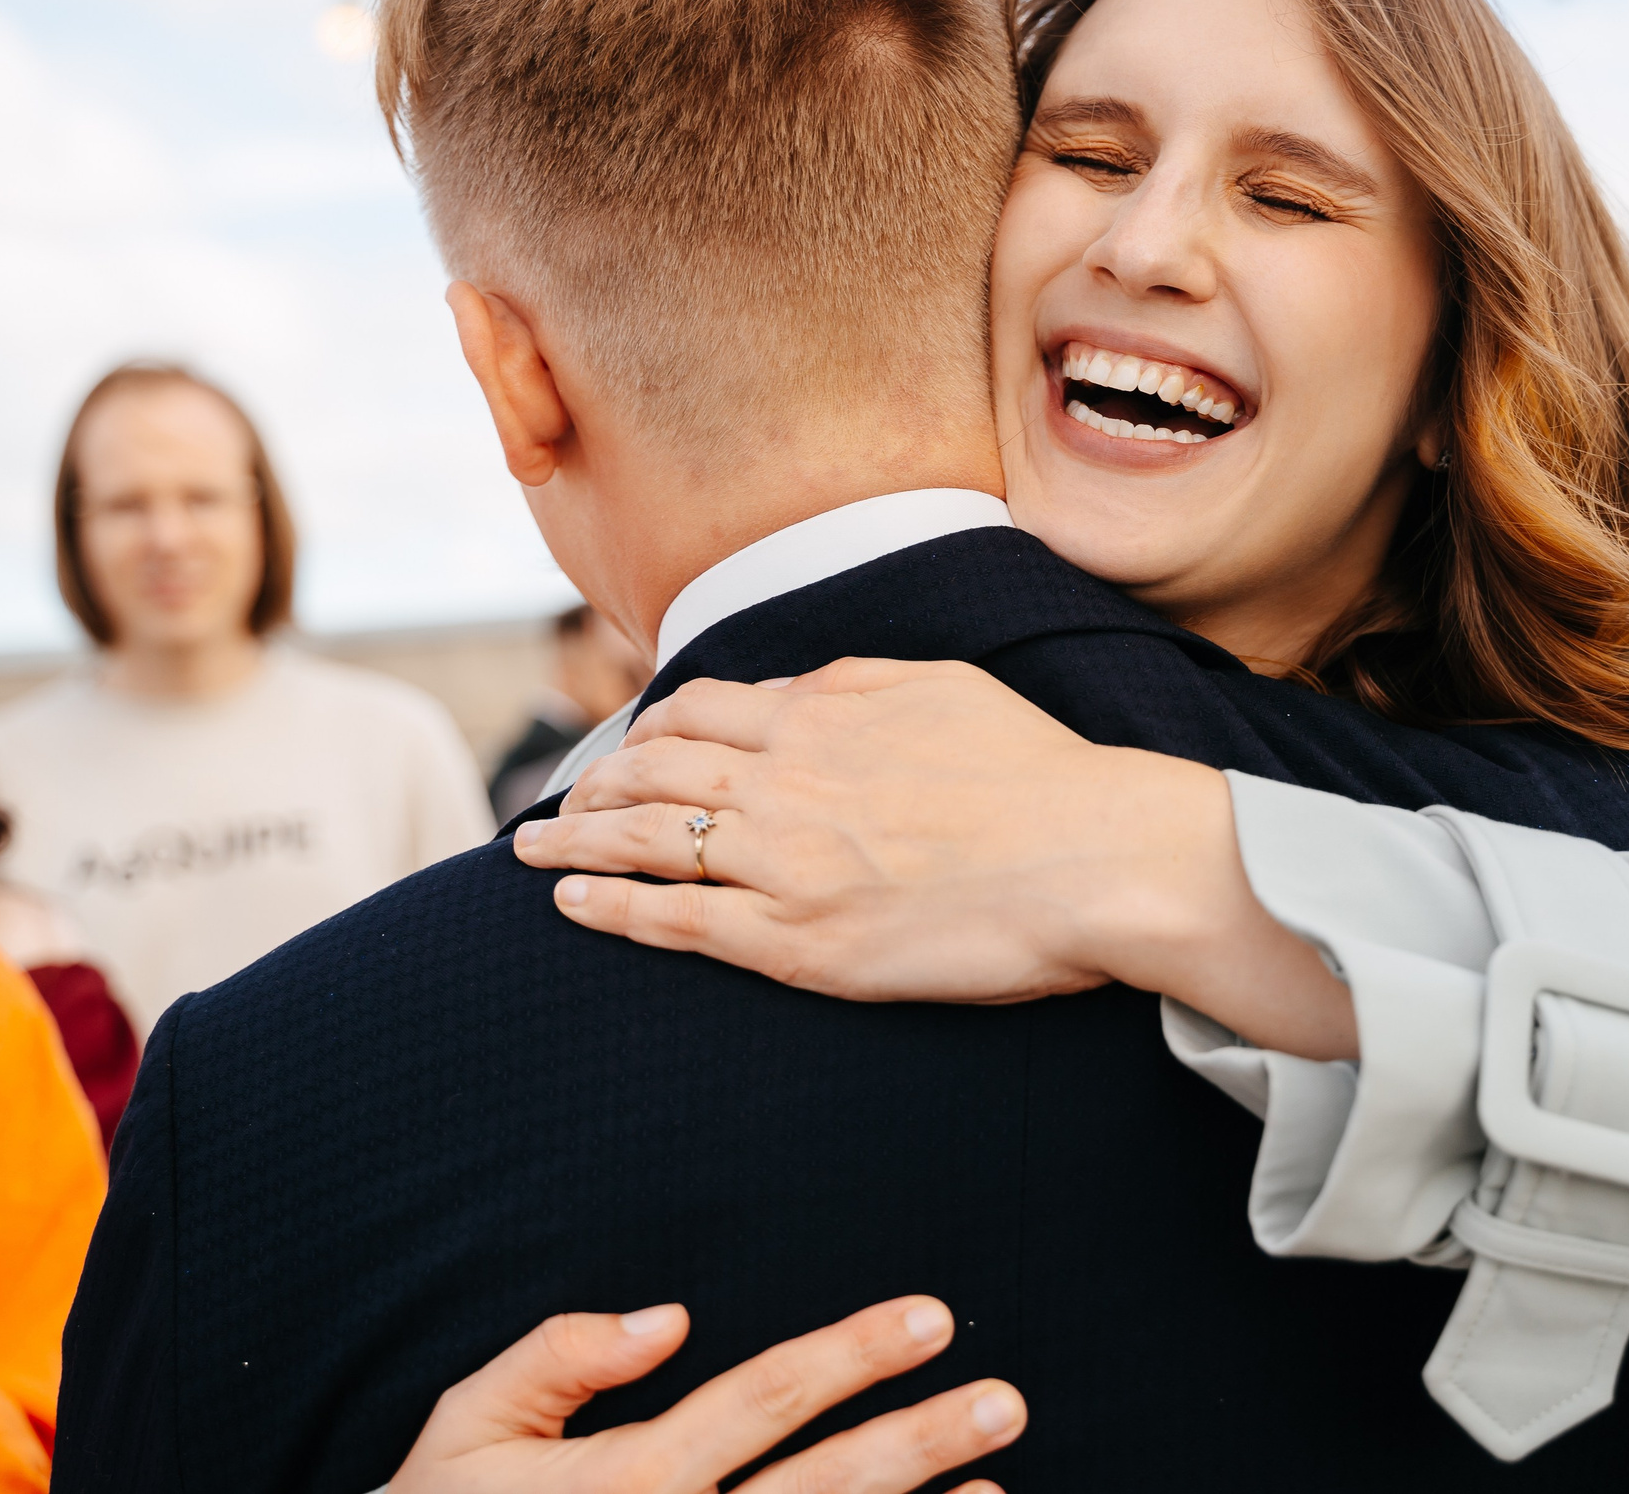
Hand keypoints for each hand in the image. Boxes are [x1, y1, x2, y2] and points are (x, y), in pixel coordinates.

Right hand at [390, 1293, 1022, 1493]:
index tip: (933, 1318)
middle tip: (1007, 1398)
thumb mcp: (465, 1430)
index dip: (851, 1355)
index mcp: (626, 1478)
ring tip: (995, 1473)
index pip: (762, 1399)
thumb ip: (557, 1358)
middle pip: (819, 1487)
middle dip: (917, 1441)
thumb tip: (671, 1317)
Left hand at [513, 658, 1358, 1058]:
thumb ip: (851, 687)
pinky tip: (573, 904)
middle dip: (590, 787)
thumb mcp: (939, 687)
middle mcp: (784, 778)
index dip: (645, 731)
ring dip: (574, 842)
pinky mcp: (801, 943)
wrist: (1097, 854)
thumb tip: (797, 692)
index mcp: (820, 710)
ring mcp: (785, 862)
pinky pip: (678, 923)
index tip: (624, 750)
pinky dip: (612, 909)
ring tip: (531, 849)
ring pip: (645, 843)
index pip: (697, 713)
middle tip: (554, 805)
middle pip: (650, 774)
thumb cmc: (1040, 774)